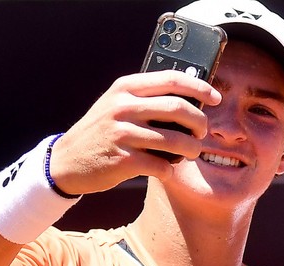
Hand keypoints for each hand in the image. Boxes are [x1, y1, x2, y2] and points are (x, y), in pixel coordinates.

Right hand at [47, 70, 221, 194]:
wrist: (68, 160)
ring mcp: (123, 134)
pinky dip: (170, 169)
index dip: (200, 87)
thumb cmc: (102, 132)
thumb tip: (190, 99)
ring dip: (191, 149)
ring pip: (176, 140)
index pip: (172, 79)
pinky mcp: (124, 160)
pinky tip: (166, 168)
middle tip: (202, 133)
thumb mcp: (117, 104)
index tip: (216, 97)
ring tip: (191, 153)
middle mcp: (124, 107)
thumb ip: (146, 98)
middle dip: (200, 123)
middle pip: (180, 109)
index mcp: (126, 88)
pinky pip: (162, 166)